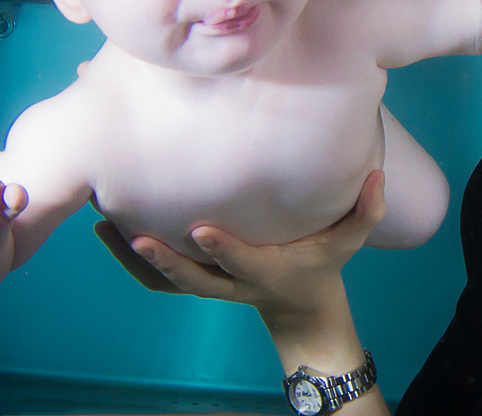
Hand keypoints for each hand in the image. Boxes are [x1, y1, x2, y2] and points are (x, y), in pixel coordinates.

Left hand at [96, 171, 386, 326]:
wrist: (299, 307)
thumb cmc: (322, 265)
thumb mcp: (349, 242)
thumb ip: (365, 210)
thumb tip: (378, 173)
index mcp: (267, 270)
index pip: (242, 261)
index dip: (222, 249)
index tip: (198, 228)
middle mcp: (231, 282)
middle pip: (192, 279)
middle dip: (163, 261)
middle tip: (135, 236)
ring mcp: (210, 284)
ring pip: (166, 281)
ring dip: (132, 259)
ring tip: (104, 227)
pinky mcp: (195, 281)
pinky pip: (156, 279)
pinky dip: (128, 262)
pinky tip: (105, 232)